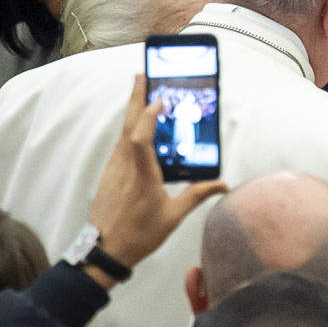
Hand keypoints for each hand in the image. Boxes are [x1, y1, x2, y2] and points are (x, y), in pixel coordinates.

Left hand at [89, 76, 227, 274]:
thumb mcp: (174, 216)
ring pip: (122, 133)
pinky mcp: (109, 174)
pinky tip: (137, 128)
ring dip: (132, 111)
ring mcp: (114, 169)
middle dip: (136, 98)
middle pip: (128, 125)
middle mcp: (124, 166)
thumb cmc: (139, 234)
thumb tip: (222, 184)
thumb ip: (197, 195)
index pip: (141, 138)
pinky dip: (129, 129)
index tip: (160, 99)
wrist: (104, 250)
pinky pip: (120, 145)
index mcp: (141, 175)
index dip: (149, 116)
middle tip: (142, 76)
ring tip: (143, 94)